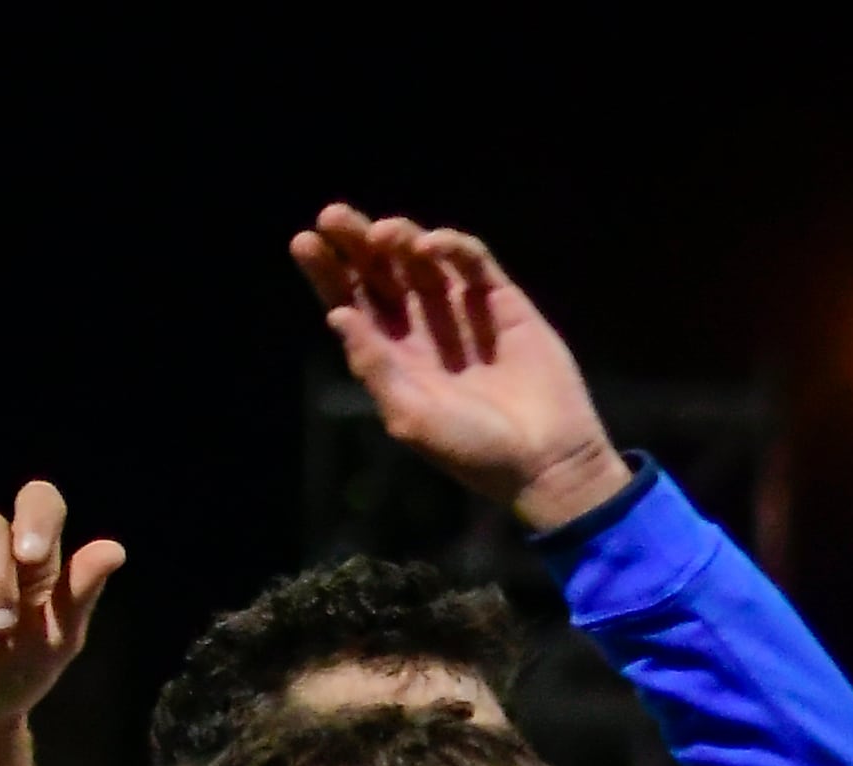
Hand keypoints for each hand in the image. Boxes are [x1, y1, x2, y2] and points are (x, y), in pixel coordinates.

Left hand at [291, 209, 631, 532]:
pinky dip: (449, 245)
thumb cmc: (473, 451)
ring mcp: (461, 311)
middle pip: (378, 269)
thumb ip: (374, 366)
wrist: (546, 462)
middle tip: (333, 217)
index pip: (349, 300)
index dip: (326, 271)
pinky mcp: (502, 302)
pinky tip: (429, 247)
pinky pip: (471, 260)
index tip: (305, 243)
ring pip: (419, 256)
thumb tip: (336, 314)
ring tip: (384, 235)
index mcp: (391, 352)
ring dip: (396, 235)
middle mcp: (421, 325)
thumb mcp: (410, 417)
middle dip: (353, 239)